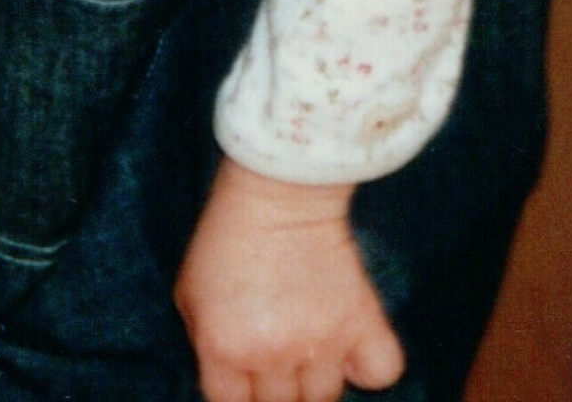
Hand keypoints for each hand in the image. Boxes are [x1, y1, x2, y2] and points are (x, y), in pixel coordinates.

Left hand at [175, 158, 404, 401]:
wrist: (278, 190)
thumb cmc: (227, 237)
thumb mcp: (191, 293)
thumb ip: (203, 345)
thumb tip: (227, 383)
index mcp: (224, 350)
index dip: (238, 394)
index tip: (245, 379)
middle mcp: (272, 356)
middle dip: (275, 388)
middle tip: (276, 355)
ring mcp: (321, 342)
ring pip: (324, 398)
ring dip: (315, 378)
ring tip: (308, 343)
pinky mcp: (361, 321)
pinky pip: (380, 372)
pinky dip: (369, 367)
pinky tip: (352, 348)